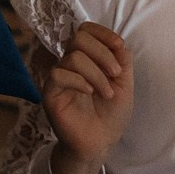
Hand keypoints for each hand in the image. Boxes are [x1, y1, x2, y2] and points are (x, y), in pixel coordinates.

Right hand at [45, 22, 132, 173]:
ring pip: (73, 57)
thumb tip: (118, 42)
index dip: (102, 33)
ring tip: (108, 93)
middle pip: (78, 38)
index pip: (85, 30)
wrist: (102, 142)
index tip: (119, 46)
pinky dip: (79, 81)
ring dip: (96, 74)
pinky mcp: (50, 93)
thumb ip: (122, 60)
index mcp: (87, 58)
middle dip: (102, 52)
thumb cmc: (111, 114)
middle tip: (116, 74)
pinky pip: (59, 74)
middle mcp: (70, 64)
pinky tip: (90, 93)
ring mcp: (59, 78)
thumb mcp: (125, 84)